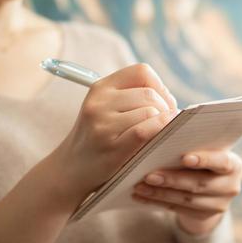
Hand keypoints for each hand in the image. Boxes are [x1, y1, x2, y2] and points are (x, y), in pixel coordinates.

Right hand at [50, 63, 177, 200]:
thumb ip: (131, 98)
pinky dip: (160, 129)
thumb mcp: (105, 109)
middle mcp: (99, 102)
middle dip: (166, 107)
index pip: (141, 71)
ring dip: (164, 123)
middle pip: (149, 94)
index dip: (160, 85)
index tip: (164, 102)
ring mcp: (103, 124)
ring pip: (150, 112)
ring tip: (162, 133)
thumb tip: (171, 101)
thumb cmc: (97, 139)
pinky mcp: (111, 147)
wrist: (70, 170)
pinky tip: (163, 136)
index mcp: (100, 87)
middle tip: (169, 122)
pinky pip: (145, 130)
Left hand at [132, 150, 241, 234]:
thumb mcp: (205, 150)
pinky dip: (158, 202)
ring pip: (187, 200)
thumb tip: (165, 129)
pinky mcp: (204, 216)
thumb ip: (194, 144)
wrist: (211, 187)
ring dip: (161, 193)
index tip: (184, 158)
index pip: (221, 162)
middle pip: (200, 184)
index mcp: (233, 164)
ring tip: (140, 186)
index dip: (204, 160)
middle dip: (173, 179)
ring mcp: (219, 205)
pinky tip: (141, 197)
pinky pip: (178, 210)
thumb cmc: (203, 158)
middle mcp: (230, 186)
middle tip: (149, 175)